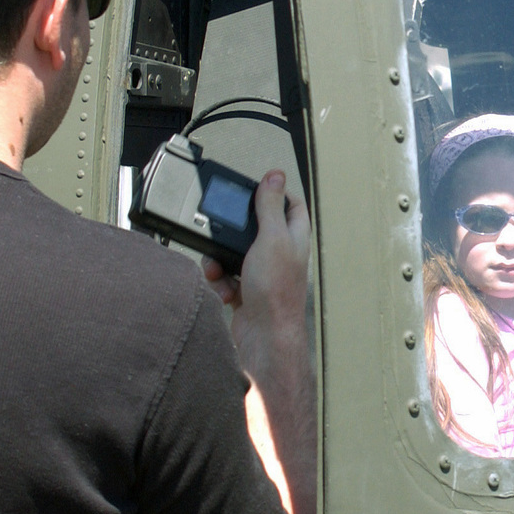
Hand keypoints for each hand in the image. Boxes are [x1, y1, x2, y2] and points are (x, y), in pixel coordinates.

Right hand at [202, 170, 308, 381]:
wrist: (263, 338)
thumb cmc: (275, 291)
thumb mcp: (271, 238)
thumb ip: (270, 206)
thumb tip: (275, 175)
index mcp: (294, 238)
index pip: (291, 206)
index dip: (275, 194)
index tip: (256, 189)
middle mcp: (281, 255)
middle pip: (255, 229)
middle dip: (233, 232)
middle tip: (223, 234)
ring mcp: (263, 275)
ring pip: (234, 254)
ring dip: (220, 261)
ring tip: (219, 270)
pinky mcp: (246, 292)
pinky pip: (225, 278)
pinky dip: (220, 282)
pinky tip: (223, 291)